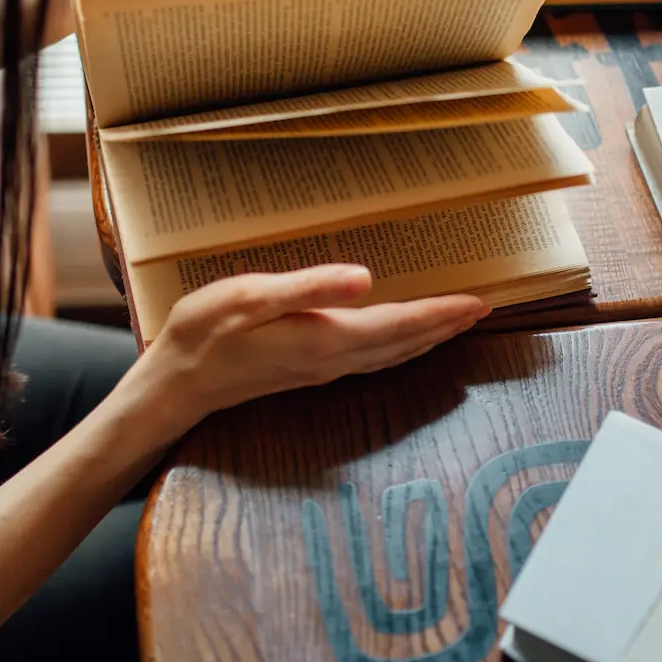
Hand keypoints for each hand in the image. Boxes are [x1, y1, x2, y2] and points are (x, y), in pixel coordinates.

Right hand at [131, 265, 487, 437]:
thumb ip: (310, 288)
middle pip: (405, 343)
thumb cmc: (207, 332)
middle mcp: (334, 360)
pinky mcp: (311, 369)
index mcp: (328, 339)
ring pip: (392, 355)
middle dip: (446, 326)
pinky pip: (373, 359)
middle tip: (483, 308)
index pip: (400, 325)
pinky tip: (401, 338)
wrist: (178, 382)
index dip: (442, 313)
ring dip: (426, 338)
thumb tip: (366, 279)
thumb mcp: (253, 297)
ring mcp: (324, 370)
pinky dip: (399, 346)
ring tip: (455, 322)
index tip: (480, 301)